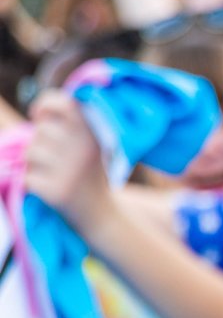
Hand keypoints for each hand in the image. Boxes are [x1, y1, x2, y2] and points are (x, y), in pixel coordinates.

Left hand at [23, 93, 119, 237]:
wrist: (100, 214)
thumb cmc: (88, 172)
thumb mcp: (91, 144)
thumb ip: (71, 124)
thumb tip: (39, 112)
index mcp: (94, 133)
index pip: (64, 103)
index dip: (46, 104)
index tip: (39, 115)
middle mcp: (84, 149)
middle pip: (40, 131)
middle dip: (41, 142)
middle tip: (58, 158)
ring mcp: (71, 171)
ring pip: (30, 153)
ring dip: (35, 163)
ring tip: (55, 173)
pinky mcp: (58, 192)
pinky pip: (27, 177)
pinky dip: (33, 183)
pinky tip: (51, 188)